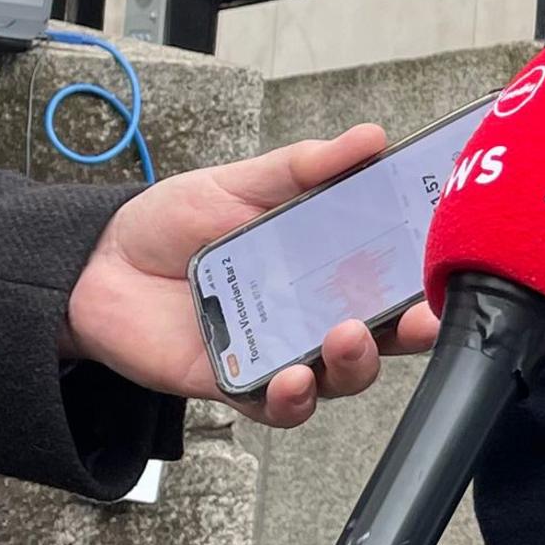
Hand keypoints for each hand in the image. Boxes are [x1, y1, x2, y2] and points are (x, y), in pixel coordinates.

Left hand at [60, 123, 444, 424]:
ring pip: (339, 376)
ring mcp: (279, 353)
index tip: (449, 268)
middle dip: (409, 334)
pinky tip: (292, 379)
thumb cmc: (172, 223)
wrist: (95, 265)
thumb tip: (371, 138)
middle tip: (417, 319)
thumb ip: (306, 167)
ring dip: (353, 364)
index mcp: (327, 265)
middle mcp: (312, 314)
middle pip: (381, 335)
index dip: (425, 278)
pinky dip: (293, 399)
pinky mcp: (238, 385)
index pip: (392, 277)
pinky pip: (278, 406)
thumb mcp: (243, 183)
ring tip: (347, 339)